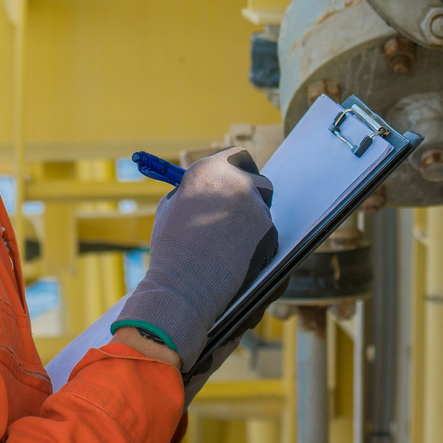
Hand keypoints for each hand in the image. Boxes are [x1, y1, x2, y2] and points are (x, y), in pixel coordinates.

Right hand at [113, 150, 275, 372]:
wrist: (183, 287)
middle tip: (242, 211)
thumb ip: (194, 191)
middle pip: (259, 181)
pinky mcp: (270, 232)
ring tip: (228, 246)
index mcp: (209, 170)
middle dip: (253, 195)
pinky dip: (258, 245)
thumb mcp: (172, 209)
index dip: (239, 168)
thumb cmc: (171, 251)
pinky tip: (238, 259)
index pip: (236, 156)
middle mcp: (237, 182)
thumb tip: (211, 187)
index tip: (239, 177)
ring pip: (263, 211)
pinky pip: (268, 234)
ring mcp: (257, 207)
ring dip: (253, 223)